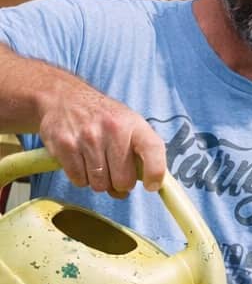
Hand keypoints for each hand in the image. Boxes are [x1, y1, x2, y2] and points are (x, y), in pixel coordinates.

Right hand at [36, 83, 165, 198]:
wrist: (65, 97)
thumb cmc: (105, 118)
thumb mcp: (131, 125)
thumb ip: (144, 152)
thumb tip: (150, 186)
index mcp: (135, 125)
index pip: (153, 149)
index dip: (155, 173)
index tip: (151, 185)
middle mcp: (113, 129)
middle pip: (123, 180)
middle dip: (120, 184)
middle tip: (115, 173)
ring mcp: (87, 137)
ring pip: (99, 184)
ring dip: (99, 182)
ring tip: (97, 165)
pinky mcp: (65, 145)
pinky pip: (79, 180)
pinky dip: (81, 178)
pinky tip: (82, 163)